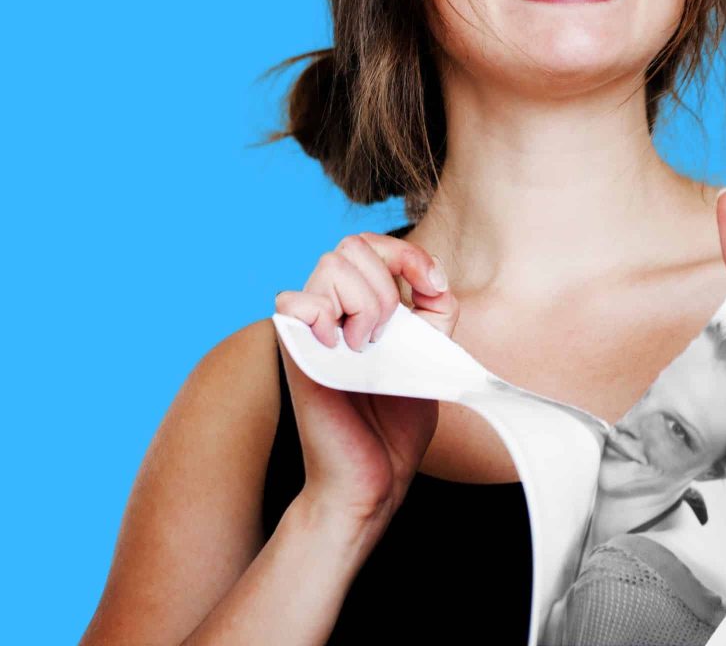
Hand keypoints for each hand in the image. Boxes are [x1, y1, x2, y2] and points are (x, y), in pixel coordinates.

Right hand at [274, 232, 459, 524]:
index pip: (370, 245)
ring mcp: (309, 329)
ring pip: (331, 264)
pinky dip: (323, 315)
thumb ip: (434, 310)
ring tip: (368, 345)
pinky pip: (292, 301)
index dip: (406, 254)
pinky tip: (340, 347)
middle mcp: (330, 311)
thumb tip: (432, 277)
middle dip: (387, 281)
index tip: (432, 288)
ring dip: (365, 301)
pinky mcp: (293, 353)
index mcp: (358, 307)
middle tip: (391, 332)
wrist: (377, 480)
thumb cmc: (396, 423)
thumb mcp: (430, 352)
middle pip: (351, 246)